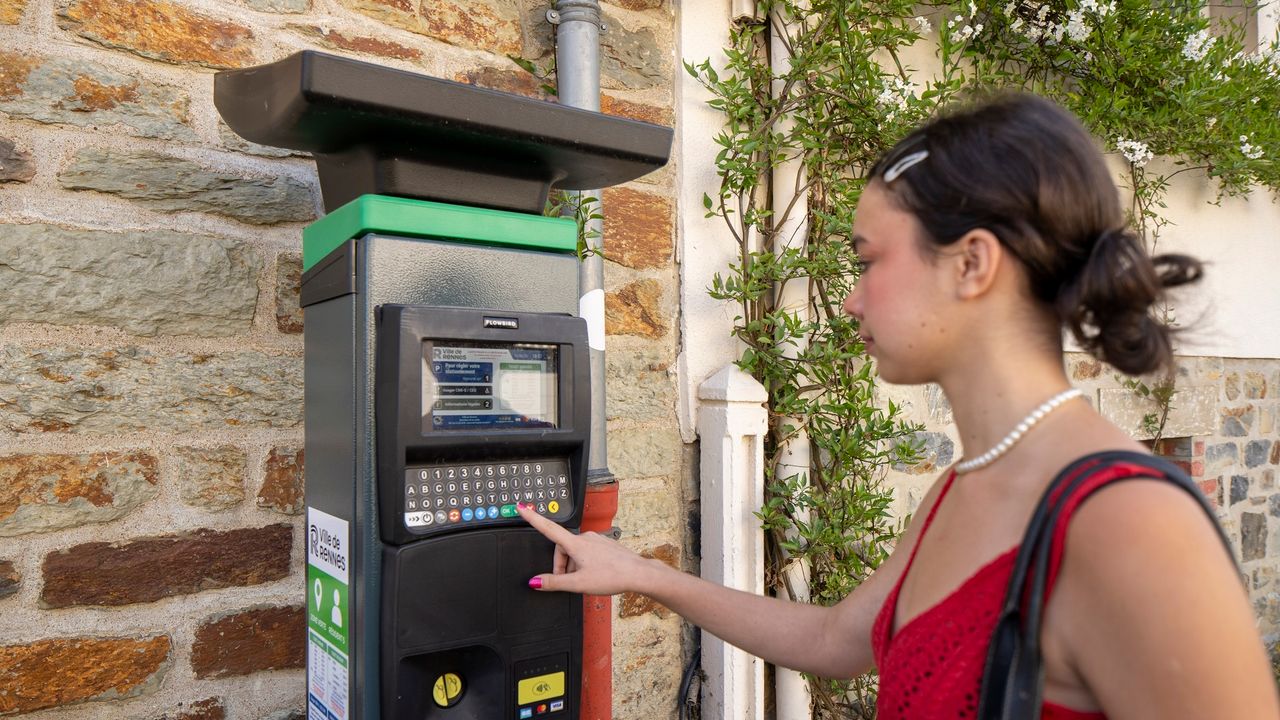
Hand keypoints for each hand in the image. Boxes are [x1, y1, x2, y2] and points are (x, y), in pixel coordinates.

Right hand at [517, 503, 658, 594]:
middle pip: (562, 549)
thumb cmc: (612, 576)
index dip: (533, 518)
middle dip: (562, 566)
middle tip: (569, 582)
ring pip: (576, 552)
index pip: (548, 528)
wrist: (638, 574)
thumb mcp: (578, 584)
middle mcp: (586, 537)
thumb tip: (535, 581)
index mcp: (576, 543)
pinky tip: (595, 575)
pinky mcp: (605, 545)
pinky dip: (585, 564)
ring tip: (585, 581)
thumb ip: (555, 583)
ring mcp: (596, 540)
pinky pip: (587, 553)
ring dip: (574, 567)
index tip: (522, 508)